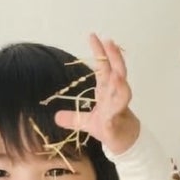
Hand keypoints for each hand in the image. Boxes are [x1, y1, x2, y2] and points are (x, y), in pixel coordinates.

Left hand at [51, 33, 140, 156]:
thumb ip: (73, 118)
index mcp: (107, 90)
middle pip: (118, 73)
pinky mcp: (117, 126)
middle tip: (110, 42)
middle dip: (115, 59)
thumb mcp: (86, 122)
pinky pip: (115, 121)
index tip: (94, 36)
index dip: (100, 52)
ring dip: (120, 86)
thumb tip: (56, 116)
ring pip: (123, 95)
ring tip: (117, 77)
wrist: (123, 144)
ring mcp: (118, 110)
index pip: (104, 67)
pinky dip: (113, 118)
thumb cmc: (108, 127)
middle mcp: (115, 96)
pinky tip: (108, 118)